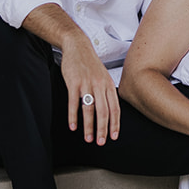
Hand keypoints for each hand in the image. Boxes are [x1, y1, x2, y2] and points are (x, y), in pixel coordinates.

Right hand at [58, 30, 120, 144]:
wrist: (77, 46)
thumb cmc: (90, 63)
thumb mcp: (103, 76)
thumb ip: (107, 92)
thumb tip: (111, 110)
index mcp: (108, 84)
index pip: (115, 108)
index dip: (115, 124)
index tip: (114, 136)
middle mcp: (99, 85)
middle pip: (103, 111)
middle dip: (102, 129)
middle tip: (100, 142)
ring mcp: (87, 83)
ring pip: (89, 109)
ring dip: (89, 126)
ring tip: (87, 138)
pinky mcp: (73, 82)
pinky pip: (74, 102)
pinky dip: (73, 116)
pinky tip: (73, 126)